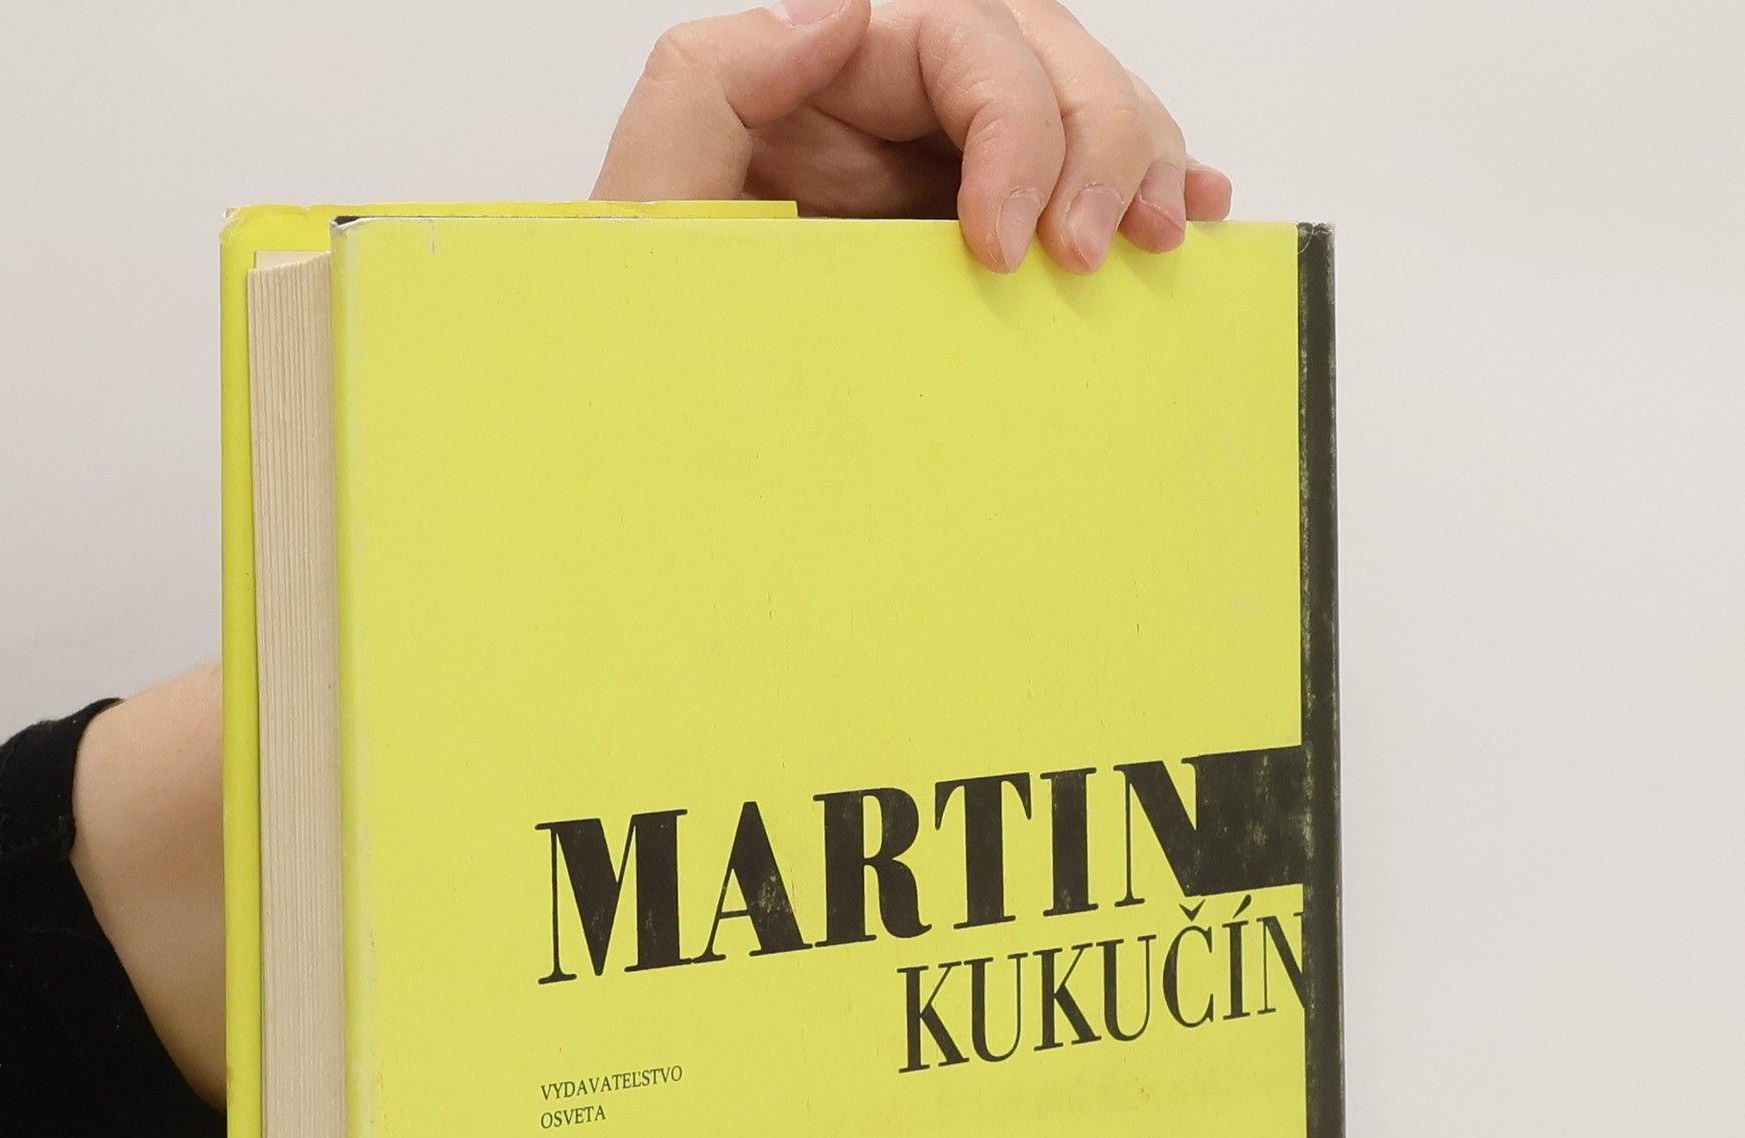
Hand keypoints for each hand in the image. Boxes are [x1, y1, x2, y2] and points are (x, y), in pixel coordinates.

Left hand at [594, 0, 1231, 272]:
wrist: (651, 412)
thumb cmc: (637, 312)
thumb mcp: (647, 194)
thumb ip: (714, 84)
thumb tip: (834, 12)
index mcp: (825, 71)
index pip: (960, 38)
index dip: (1010, 124)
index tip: (1001, 240)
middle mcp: (892, 102)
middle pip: (1043, 58)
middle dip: (1094, 143)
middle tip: (1089, 255)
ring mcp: (936, 165)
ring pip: (1080, 110)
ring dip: (1139, 161)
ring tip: (1153, 242)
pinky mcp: (964, 233)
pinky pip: (1072, 183)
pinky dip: (1144, 188)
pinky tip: (1185, 217)